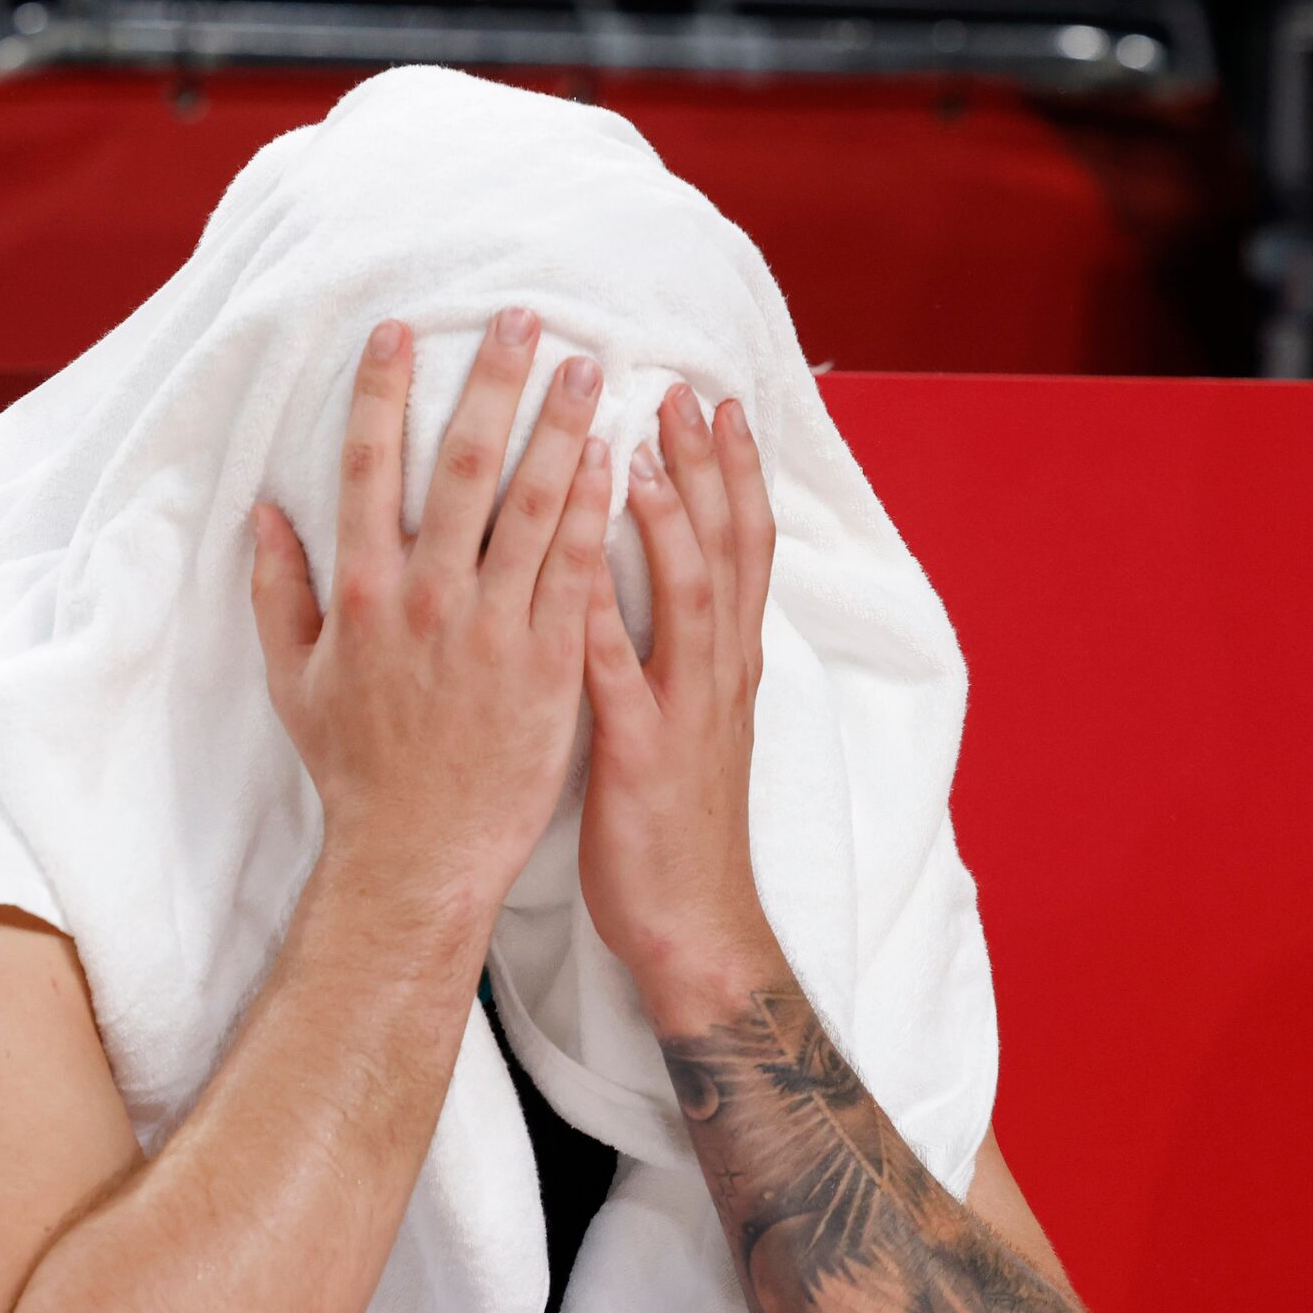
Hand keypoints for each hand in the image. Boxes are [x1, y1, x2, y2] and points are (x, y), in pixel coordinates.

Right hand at [254, 310, 611, 918]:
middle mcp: (425, 601)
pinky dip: (594, 510)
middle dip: (490, 384)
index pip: (368, 471)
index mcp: (360, 597)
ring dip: (559, 428)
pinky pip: (575, 572)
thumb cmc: (356, 771)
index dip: (382, 395)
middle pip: (462, 468)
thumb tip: (264, 516)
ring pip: (531, 506)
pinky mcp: (548, 665)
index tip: (399, 333)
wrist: (418, 854)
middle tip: (522, 319)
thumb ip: (278, 593)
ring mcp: (491, 631)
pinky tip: (615, 459)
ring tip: (585, 369)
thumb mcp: (294, 682)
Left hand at [578, 383, 785, 1019]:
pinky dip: (599, 619)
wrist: (693, 923)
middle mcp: (719, 670)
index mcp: (725, 657)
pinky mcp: (642, 755)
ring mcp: (686, 709)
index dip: (731, 469)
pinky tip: (571, 572)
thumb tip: (648, 577)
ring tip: (636, 452)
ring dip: (666, 521)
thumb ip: (672, 645)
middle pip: (727, 547)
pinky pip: (620, 675)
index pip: (740, 542)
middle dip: (708, 465)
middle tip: (684, 389)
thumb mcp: (685, 718)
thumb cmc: (671, 818)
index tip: (711, 398)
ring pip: (689, 596)